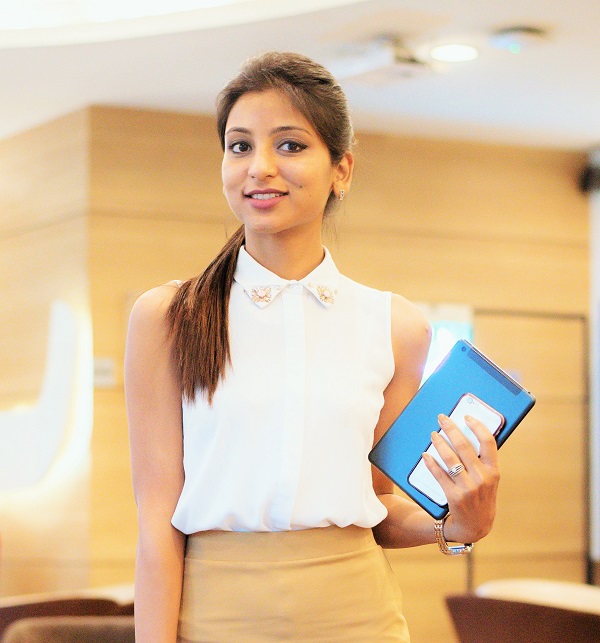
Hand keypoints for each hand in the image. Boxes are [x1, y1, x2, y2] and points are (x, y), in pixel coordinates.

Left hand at [422, 413, 499, 542]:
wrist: (475, 527)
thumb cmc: (481, 497)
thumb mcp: (489, 481)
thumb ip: (482, 462)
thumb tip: (467, 435)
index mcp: (493, 472)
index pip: (488, 443)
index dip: (477, 427)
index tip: (466, 417)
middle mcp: (482, 479)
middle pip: (464, 446)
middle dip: (451, 429)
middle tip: (442, 418)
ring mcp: (468, 488)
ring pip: (450, 458)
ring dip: (439, 443)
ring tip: (433, 434)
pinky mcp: (454, 496)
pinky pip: (439, 474)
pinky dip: (431, 463)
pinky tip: (425, 455)